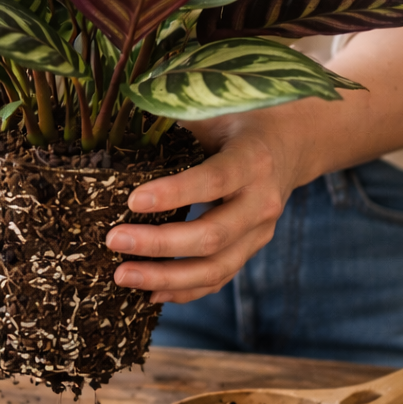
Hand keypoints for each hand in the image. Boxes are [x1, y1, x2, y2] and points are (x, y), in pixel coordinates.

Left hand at [105, 109, 310, 302]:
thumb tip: (120, 123)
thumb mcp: (213, 110)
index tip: (132, 201)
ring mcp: (260, 233)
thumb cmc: (237, 121)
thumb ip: (175, 119)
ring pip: (216, 268)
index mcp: (253, 160)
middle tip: (113, 241)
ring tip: (122, 276)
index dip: (174, 194)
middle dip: (159, 244)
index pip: (214, 180)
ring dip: (166, 277)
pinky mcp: (250, 250)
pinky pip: (218, 279)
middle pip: (212, 235)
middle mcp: (262, 201)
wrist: (289, 143)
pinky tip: (149, 293)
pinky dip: (184, 291)